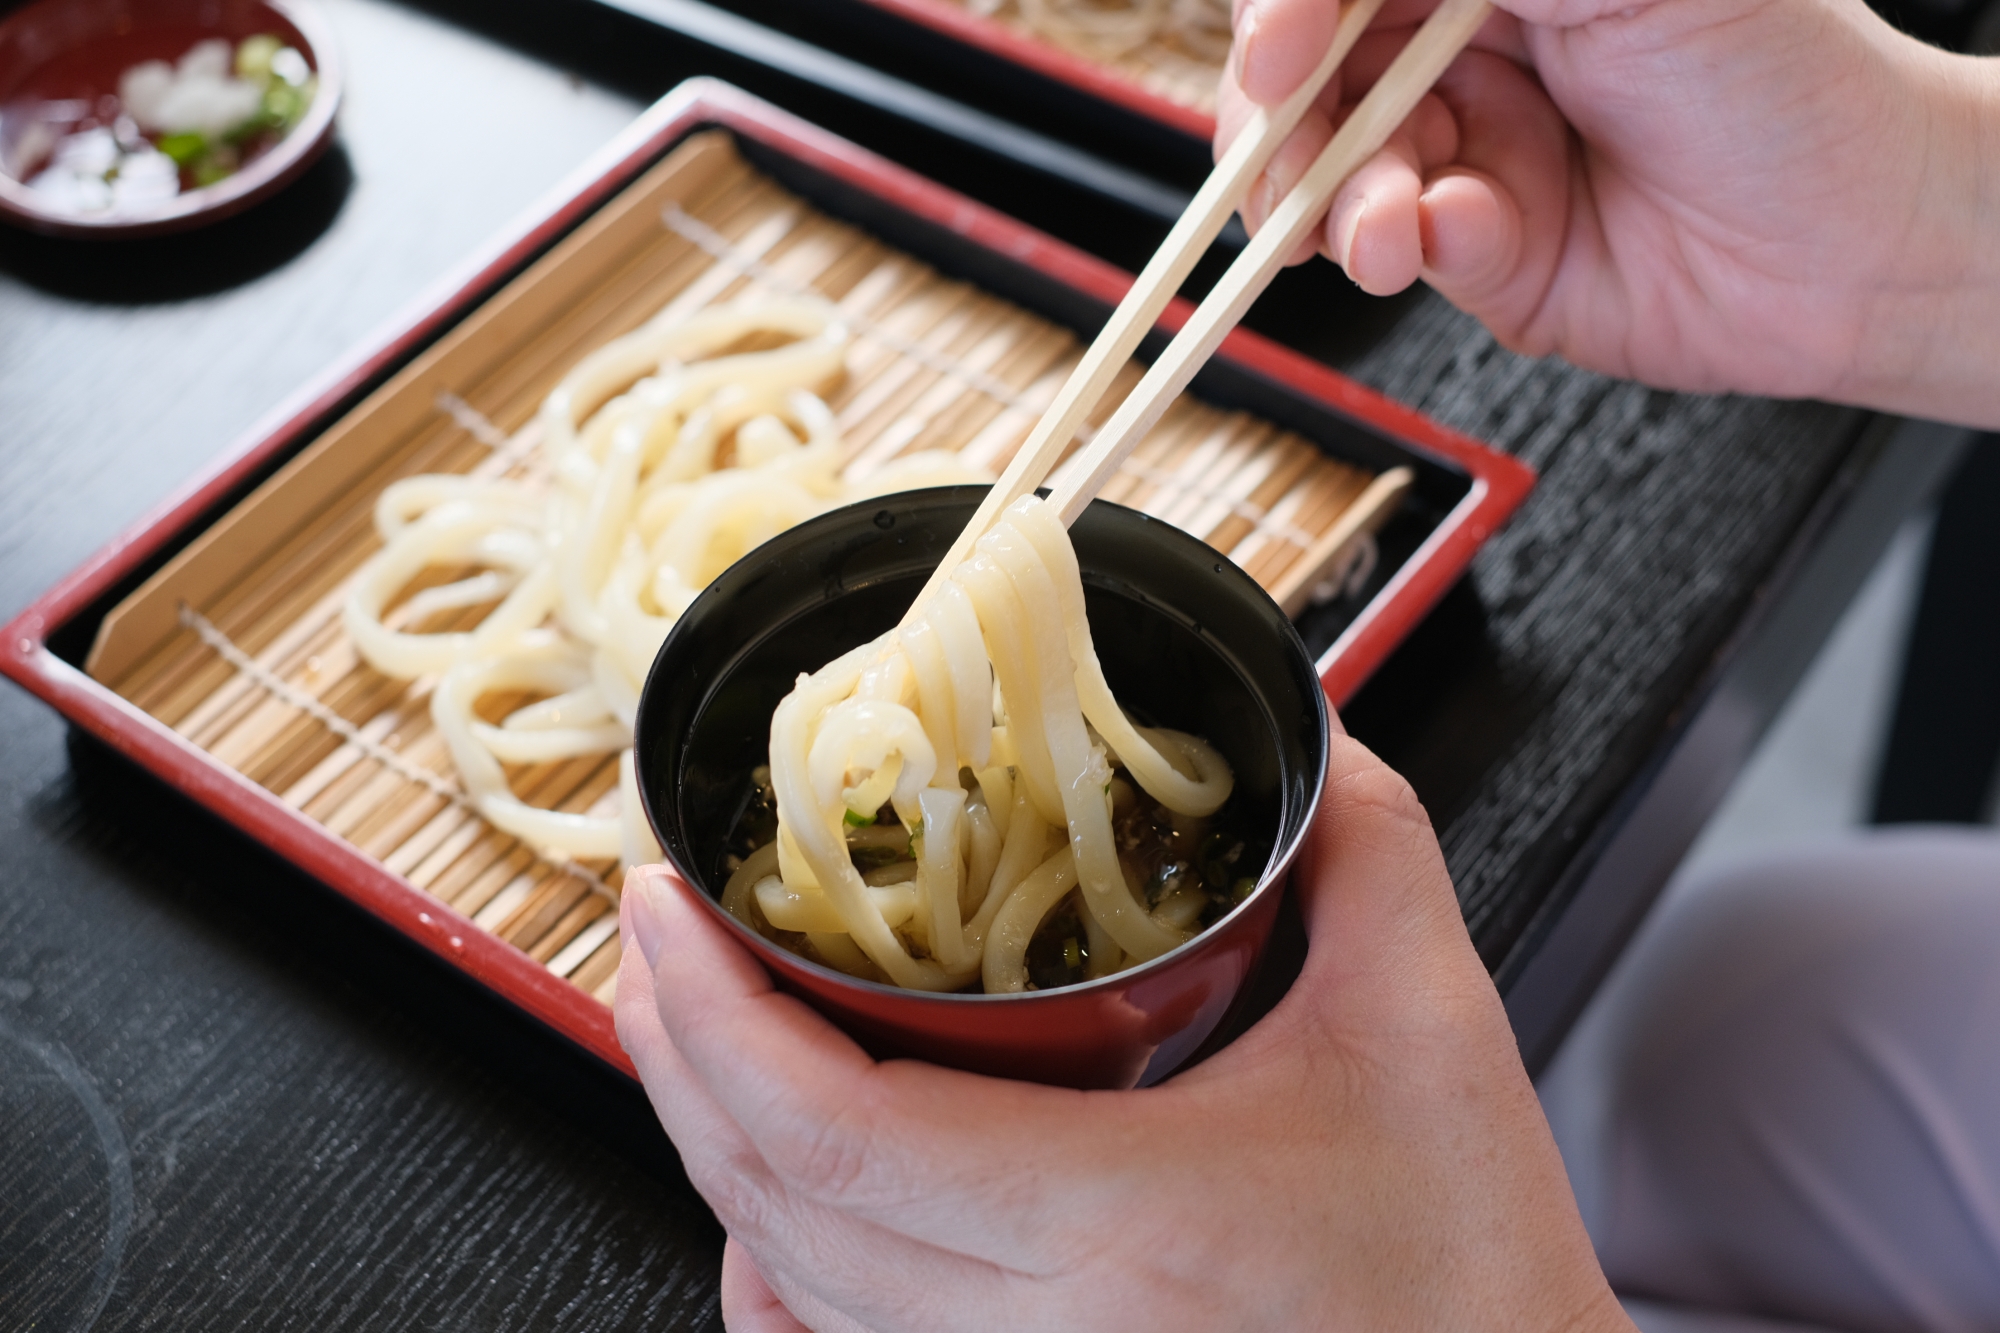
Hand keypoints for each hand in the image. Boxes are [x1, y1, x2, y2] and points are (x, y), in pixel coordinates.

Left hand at [615, 729, 1632, 1331]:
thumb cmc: (1475, 1278)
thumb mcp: (1434, 1028)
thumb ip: (1365, 851)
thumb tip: (1305, 732)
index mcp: (1123, 1222)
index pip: (840, 1131)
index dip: (716, 1015)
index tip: (666, 907)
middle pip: (776, 1205)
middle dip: (677, 1058)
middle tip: (647, 937)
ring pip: (787, 1293)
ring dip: (712, 1152)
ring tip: (682, 1034)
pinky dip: (774, 1271)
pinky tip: (764, 1204)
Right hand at [1219, 0, 1999, 425]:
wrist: (1854, 246)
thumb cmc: (1784, 80)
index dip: (1283, 20)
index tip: (1276, 56)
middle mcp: (1463, 56)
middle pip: (1303, 81)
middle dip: (1281, 130)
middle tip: (1286, 170)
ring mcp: (1462, 157)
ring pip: (1329, 176)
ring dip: (1338, 209)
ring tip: (1390, 236)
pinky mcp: (1473, 256)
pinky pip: (1396, 249)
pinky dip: (1416, 248)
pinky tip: (1472, 236)